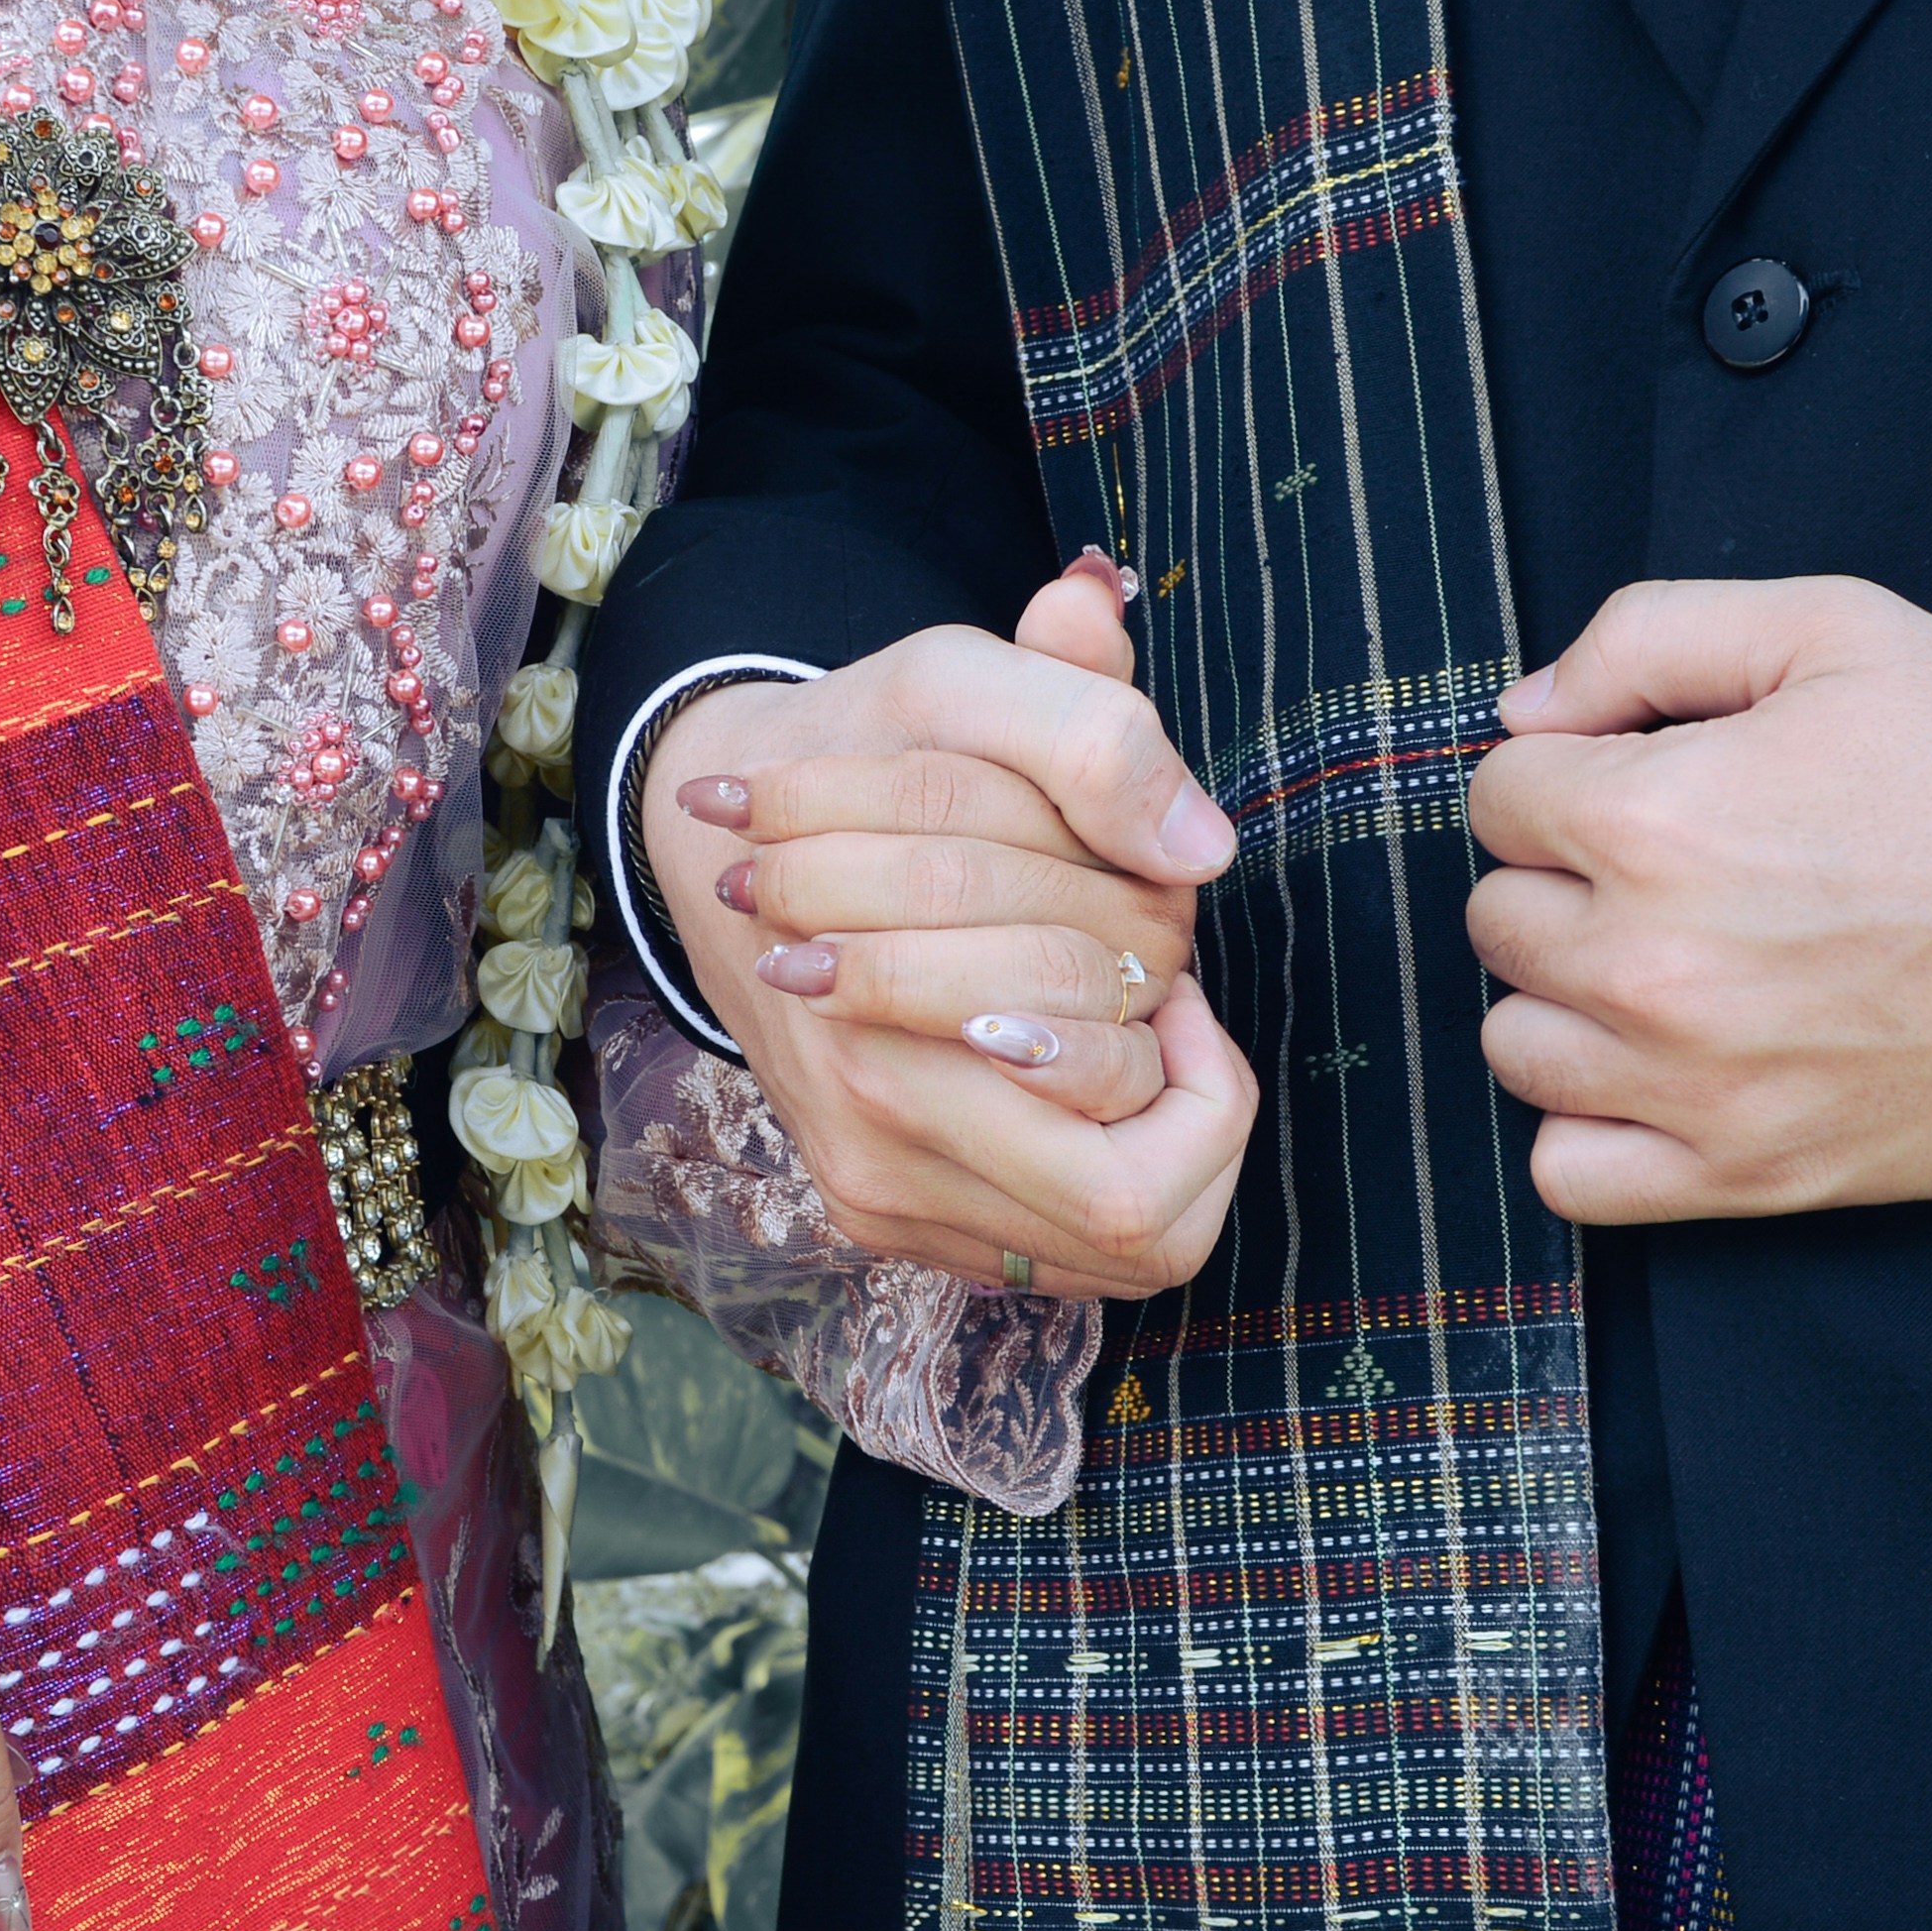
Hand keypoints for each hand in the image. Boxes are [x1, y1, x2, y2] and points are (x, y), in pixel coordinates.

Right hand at [639, 561, 1260, 1296]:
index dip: (1187, 1025)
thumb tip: (1201, 853)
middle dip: (1182, 1082)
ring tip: (1127, 1019)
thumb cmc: (865, 756)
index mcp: (884, 1039)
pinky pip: (1071, 1244)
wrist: (730, 841)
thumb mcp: (959, 686)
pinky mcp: (888, 1216)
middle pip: (1131, 1211)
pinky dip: (1112, 1150)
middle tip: (1153, 980)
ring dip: (1157, 1126)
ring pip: (1120, 1244)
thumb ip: (1087, 736)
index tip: (1155, 941)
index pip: (1122, 1109)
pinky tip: (1082, 1057)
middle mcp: (875, 1149)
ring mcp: (879, 1196)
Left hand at [1466, 576, 1931, 1222]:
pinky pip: (1572, 1177)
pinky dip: (1591, 1129)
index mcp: (1656, 819)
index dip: (1572, 772)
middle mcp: (1653, 963)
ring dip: (1569, 1000)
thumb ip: (1647, 638)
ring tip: (1672, 964)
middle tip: (1680, 867)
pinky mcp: (1753, 1177)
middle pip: (1497, 920)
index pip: (1499, 795)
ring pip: (1518, 1046)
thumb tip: (1523, 713)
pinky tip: (1659, 1074)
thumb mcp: (1836, 630)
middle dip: (1567, 878)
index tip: (1650, 778)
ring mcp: (1698, 1086)